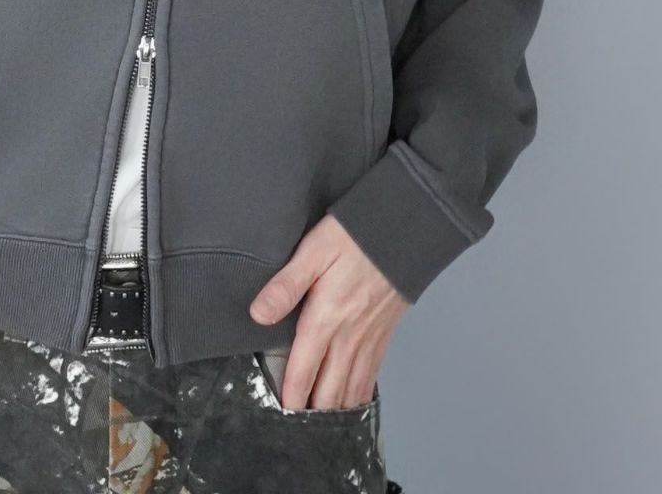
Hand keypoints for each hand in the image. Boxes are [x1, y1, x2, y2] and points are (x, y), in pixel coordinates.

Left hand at [248, 211, 409, 410]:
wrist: (404, 231)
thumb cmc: (355, 236)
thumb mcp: (313, 250)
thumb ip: (286, 285)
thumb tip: (257, 315)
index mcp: (325, 318)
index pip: (303, 370)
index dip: (291, 395)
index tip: (279, 413)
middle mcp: (348, 337)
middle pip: (328, 389)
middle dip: (313, 412)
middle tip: (296, 429)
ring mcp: (369, 339)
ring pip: (351, 389)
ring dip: (336, 410)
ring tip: (321, 427)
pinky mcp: (384, 335)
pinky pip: (371, 377)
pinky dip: (360, 396)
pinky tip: (353, 403)